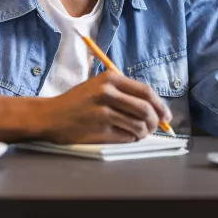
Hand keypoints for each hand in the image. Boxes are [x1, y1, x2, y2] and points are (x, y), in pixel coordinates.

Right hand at [37, 71, 171, 143]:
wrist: (51, 116)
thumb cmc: (78, 101)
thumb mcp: (99, 86)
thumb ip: (124, 92)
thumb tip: (154, 107)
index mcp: (110, 79)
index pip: (145, 91)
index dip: (160, 105)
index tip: (166, 115)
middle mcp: (108, 93)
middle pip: (145, 109)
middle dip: (155, 121)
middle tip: (156, 127)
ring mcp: (103, 112)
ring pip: (138, 125)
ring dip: (144, 132)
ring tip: (140, 133)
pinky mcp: (99, 129)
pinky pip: (127, 137)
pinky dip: (131, 138)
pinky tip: (126, 136)